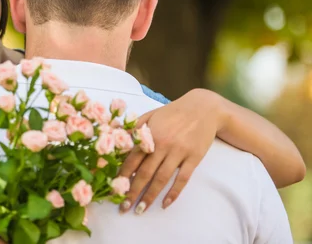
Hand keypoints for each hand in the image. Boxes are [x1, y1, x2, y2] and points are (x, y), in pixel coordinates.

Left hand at [118, 89, 224, 213]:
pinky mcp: (194, 158)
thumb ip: (135, 128)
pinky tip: (165, 204)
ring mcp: (179, 152)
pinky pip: (183, 179)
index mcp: (150, 134)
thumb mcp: (151, 115)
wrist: (204, 108)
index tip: (114, 189)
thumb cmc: (173, 112)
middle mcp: (163, 144)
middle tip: (123, 207)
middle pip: (145, 172)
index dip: (122, 175)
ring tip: (141, 209)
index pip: (132, 158)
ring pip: (162, 178)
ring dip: (150, 196)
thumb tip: (117, 139)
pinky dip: (174, 193)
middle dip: (133, 191)